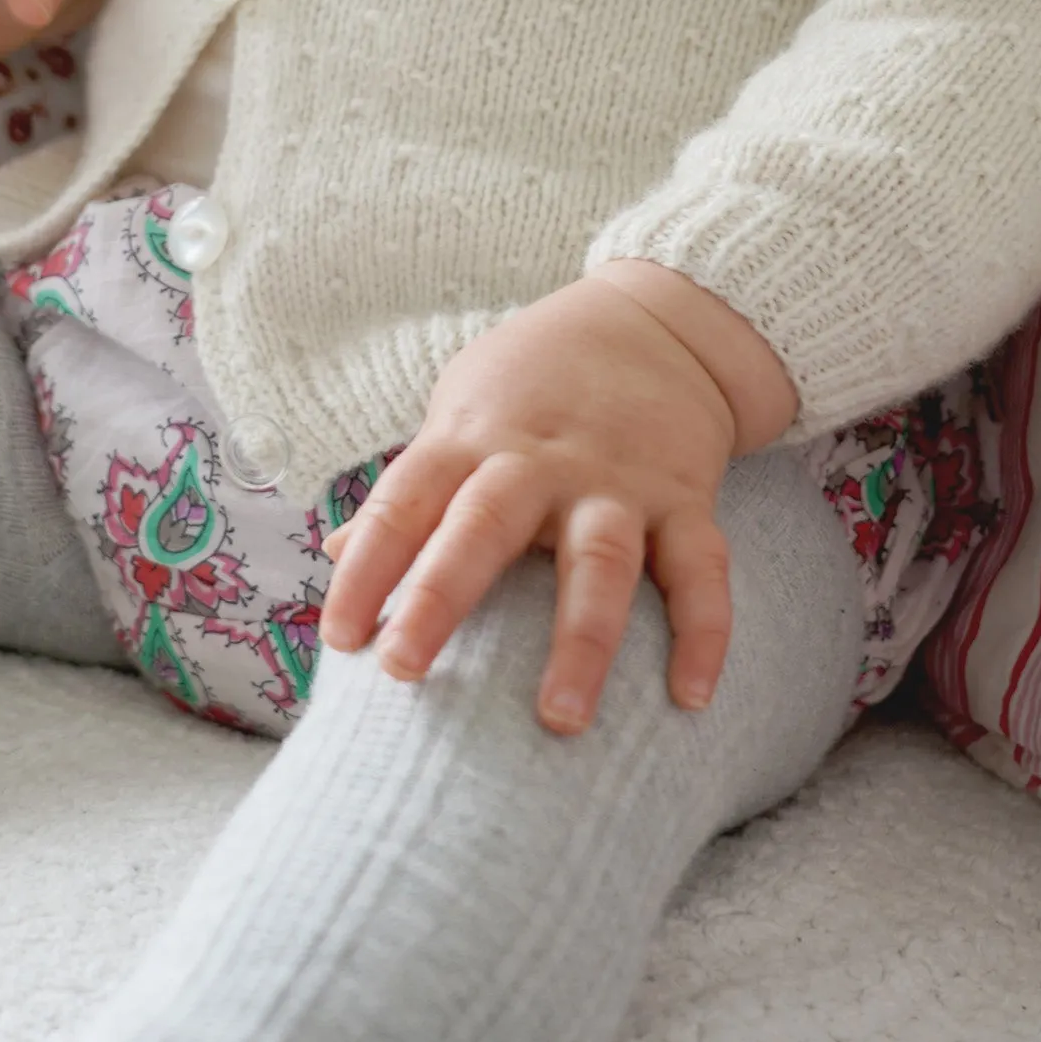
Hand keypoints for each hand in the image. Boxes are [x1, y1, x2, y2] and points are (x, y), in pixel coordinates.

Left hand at [318, 266, 795, 736]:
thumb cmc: (533, 383)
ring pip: (600, 559)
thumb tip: (337, 551)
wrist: (656, 321)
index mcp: (473, 438)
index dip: (367, 569)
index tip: (339, 638)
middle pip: (485, 525)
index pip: (405, 501)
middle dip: (440, 597)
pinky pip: (701, 572)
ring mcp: (619, 480)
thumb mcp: (459, 412)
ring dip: (581, 641)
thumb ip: (411, 487)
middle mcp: (543, 460)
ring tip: (560, 720)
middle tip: (403, 671)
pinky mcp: (685, 498)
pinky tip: (691, 699)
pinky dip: (703, 635)